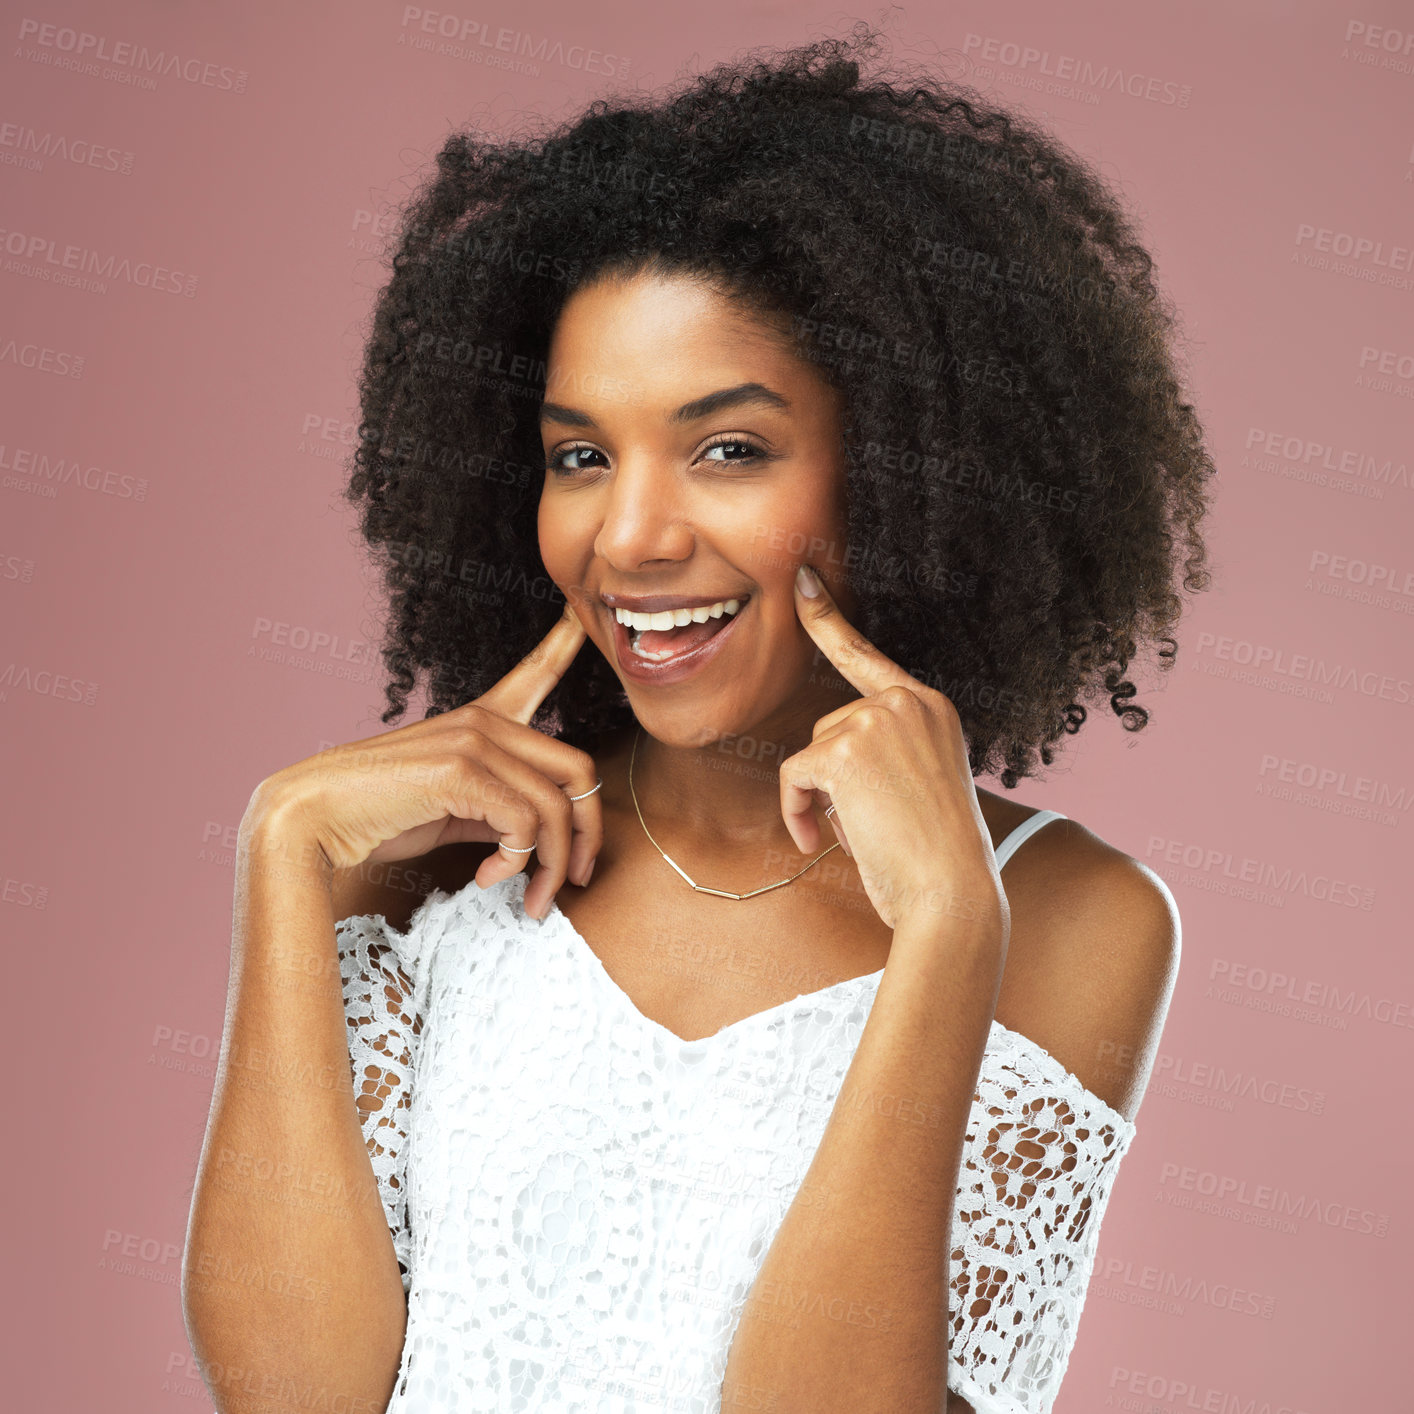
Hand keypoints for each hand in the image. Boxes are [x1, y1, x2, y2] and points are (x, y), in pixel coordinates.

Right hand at [247, 601, 600, 919]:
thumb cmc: (377, 817)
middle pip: (578, 771)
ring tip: (533, 899)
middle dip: (588, 834)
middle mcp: (484, 721)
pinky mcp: (460, 771)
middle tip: (575, 879)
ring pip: (557, 808)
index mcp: (481, 720)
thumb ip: (496, 808)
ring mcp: (472, 741)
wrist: (312, 820)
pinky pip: (524, 825)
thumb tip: (537, 838)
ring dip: (552, 865)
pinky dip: (516, 865)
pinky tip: (488, 879)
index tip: (583, 610)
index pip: (535, 672)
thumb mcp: (451, 807)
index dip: (567, 641)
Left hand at [781, 563, 1004, 932]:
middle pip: (830, 725)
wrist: (953, 892)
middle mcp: (907, 702)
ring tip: (863, 833)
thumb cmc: (937, 858)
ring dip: (818, 798)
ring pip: (812, 752)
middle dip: (833, 777)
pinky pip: (792, 776)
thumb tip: (825, 760)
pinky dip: (795, 812)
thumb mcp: (922, 787)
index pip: (867, 656)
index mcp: (931, 707)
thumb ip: (884, 754)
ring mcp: (876, 720)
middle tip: (871, 823)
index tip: (803, 581)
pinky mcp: (844, 749)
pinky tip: (818, 840)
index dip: (828, 619)